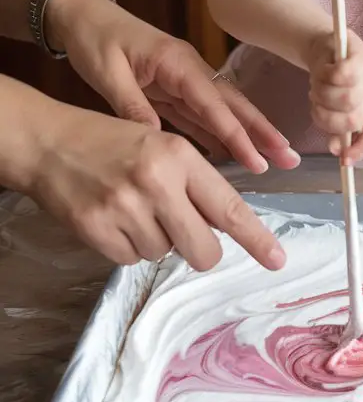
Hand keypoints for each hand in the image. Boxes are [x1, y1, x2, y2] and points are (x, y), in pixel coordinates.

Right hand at [29, 103, 286, 271]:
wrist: (48, 141)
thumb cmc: (110, 142)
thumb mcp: (160, 146)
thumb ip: (193, 183)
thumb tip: (224, 226)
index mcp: (179, 156)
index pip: (228, 207)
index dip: (256, 238)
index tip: (277, 259)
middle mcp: (156, 182)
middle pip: (203, 249)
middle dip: (201, 251)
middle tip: (186, 235)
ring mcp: (124, 208)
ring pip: (164, 254)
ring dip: (155, 240)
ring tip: (133, 207)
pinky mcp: (96, 230)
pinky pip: (131, 259)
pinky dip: (127, 246)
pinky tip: (113, 218)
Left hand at [47, 0, 299, 172]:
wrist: (81, 15)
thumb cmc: (94, 38)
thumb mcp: (107, 74)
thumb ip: (133, 107)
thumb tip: (158, 142)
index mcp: (176, 63)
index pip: (214, 104)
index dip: (237, 134)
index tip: (258, 159)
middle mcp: (187, 71)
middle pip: (232, 105)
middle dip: (262, 131)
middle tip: (289, 157)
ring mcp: (182, 80)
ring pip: (221, 113)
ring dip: (247, 136)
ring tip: (273, 160)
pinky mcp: (171, 90)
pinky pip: (200, 117)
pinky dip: (218, 135)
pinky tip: (232, 155)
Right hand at [307, 29, 362, 162]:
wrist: (325, 46)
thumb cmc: (330, 79)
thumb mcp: (333, 106)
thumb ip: (337, 127)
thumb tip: (336, 149)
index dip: (362, 148)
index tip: (343, 159)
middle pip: (354, 119)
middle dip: (328, 119)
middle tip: (316, 106)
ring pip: (345, 99)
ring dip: (321, 97)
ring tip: (316, 89)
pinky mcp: (361, 56)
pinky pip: (340, 76)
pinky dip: (323, 77)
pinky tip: (320, 73)